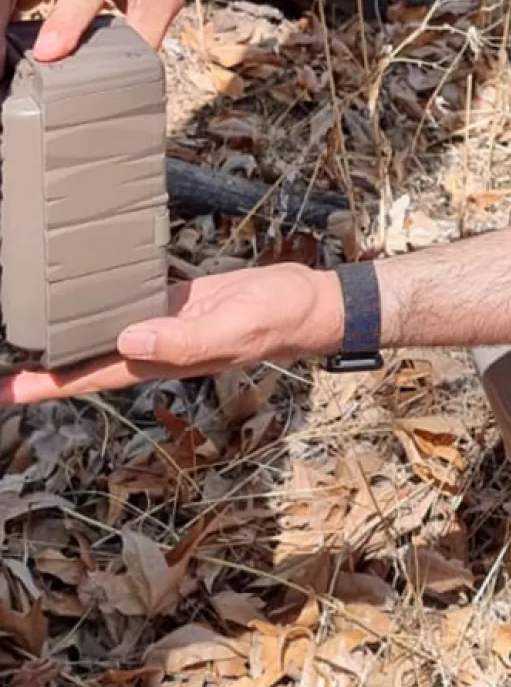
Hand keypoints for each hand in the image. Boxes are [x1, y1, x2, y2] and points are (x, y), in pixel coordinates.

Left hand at [0, 264, 346, 404]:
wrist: (304, 302)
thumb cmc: (276, 319)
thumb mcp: (232, 330)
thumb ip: (184, 341)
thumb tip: (128, 341)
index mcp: (159, 361)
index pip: (87, 379)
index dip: (43, 387)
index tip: (5, 391)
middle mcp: (150, 347)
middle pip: (82, 360)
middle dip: (37, 368)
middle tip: (0, 369)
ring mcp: (158, 324)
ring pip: (98, 332)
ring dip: (61, 335)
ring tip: (21, 333)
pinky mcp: (170, 300)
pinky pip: (123, 302)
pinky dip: (96, 302)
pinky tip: (75, 296)